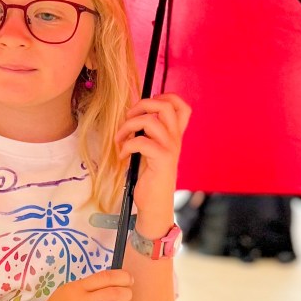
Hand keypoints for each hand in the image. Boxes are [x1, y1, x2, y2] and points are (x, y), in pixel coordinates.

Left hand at [116, 93, 191, 234]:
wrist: (155, 204)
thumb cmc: (150, 178)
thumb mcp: (151, 151)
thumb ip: (148, 133)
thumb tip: (132, 116)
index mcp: (174, 135)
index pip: (181, 106)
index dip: (164, 97)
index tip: (145, 107)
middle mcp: (175, 139)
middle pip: (165, 105)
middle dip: (141, 105)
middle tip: (128, 119)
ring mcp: (170, 148)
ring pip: (150, 120)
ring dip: (128, 127)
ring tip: (120, 139)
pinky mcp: (162, 160)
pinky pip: (140, 141)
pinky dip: (126, 146)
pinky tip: (122, 156)